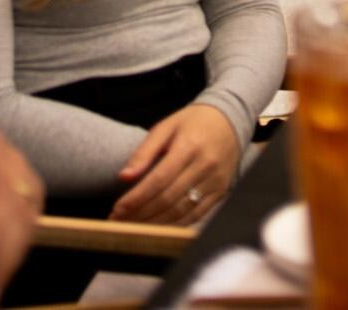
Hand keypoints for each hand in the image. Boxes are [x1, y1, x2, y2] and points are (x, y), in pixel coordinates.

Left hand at [111, 104, 239, 225]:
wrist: (230, 120)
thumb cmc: (193, 122)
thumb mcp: (167, 126)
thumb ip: (145, 151)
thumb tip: (124, 176)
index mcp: (189, 145)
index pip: (159, 179)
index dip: (136, 198)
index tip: (117, 209)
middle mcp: (205, 165)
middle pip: (168, 199)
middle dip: (141, 214)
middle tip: (119, 222)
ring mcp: (215, 181)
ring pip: (181, 212)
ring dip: (154, 224)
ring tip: (133, 227)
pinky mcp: (221, 192)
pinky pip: (196, 216)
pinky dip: (174, 225)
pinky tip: (158, 227)